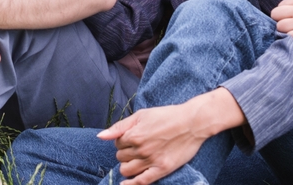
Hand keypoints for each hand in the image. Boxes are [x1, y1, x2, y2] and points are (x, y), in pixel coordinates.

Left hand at [97, 96, 219, 184]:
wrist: (192, 122)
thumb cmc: (167, 115)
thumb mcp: (141, 115)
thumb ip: (120, 126)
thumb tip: (100, 136)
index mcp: (134, 135)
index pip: (117, 144)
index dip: (122, 140)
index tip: (131, 137)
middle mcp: (141, 150)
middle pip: (120, 157)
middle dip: (125, 153)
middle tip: (136, 147)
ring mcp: (151, 161)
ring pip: (127, 171)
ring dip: (127, 166)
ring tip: (134, 161)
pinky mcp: (162, 169)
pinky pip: (142, 182)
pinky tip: (125, 184)